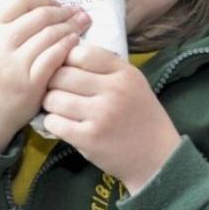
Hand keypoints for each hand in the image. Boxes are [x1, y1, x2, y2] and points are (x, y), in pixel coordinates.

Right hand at [0, 0, 90, 152]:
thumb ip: (13, 24)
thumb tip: (49, 5)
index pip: (22, 0)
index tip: (58, 5)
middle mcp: (0, 43)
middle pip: (40, 15)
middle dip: (64, 12)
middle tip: (79, 13)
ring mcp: (14, 63)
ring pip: (50, 34)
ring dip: (71, 27)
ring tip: (82, 25)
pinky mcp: (29, 82)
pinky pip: (54, 57)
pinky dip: (68, 46)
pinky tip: (75, 44)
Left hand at [42, 44, 181, 193]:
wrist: (159, 158)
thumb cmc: (140, 116)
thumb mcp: (132, 82)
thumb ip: (104, 66)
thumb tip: (65, 51)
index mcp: (124, 73)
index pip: (81, 53)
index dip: (66, 60)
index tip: (66, 69)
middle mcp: (114, 91)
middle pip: (61, 75)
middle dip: (52, 82)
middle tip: (55, 90)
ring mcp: (101, 115)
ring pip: (53, 98)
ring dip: (49, 103)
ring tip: (57, 107)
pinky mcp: (90, 138)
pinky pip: (54, 122)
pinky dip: (51, 122)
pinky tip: (61, 124)